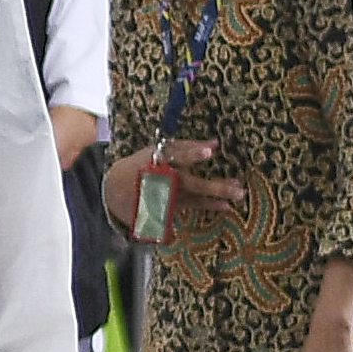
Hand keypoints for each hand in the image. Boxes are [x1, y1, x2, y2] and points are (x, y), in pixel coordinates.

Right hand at [102, 139, 244, 230]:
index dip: (191, 153)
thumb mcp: (155, 151)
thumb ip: (183, 147)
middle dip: (212, 186)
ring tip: (237, 194)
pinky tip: (224, 205)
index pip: (174, 154)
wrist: (115, 190)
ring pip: (192, 196)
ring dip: (214, 196)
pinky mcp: (165, 208)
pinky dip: (206, 205)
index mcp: (154, 160)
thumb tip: (215, 142)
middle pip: (188, 182)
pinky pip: (189, 206)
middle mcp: (159, 179)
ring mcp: (163, 196)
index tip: (210, 152)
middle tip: (237, 186)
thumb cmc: (141, 165)